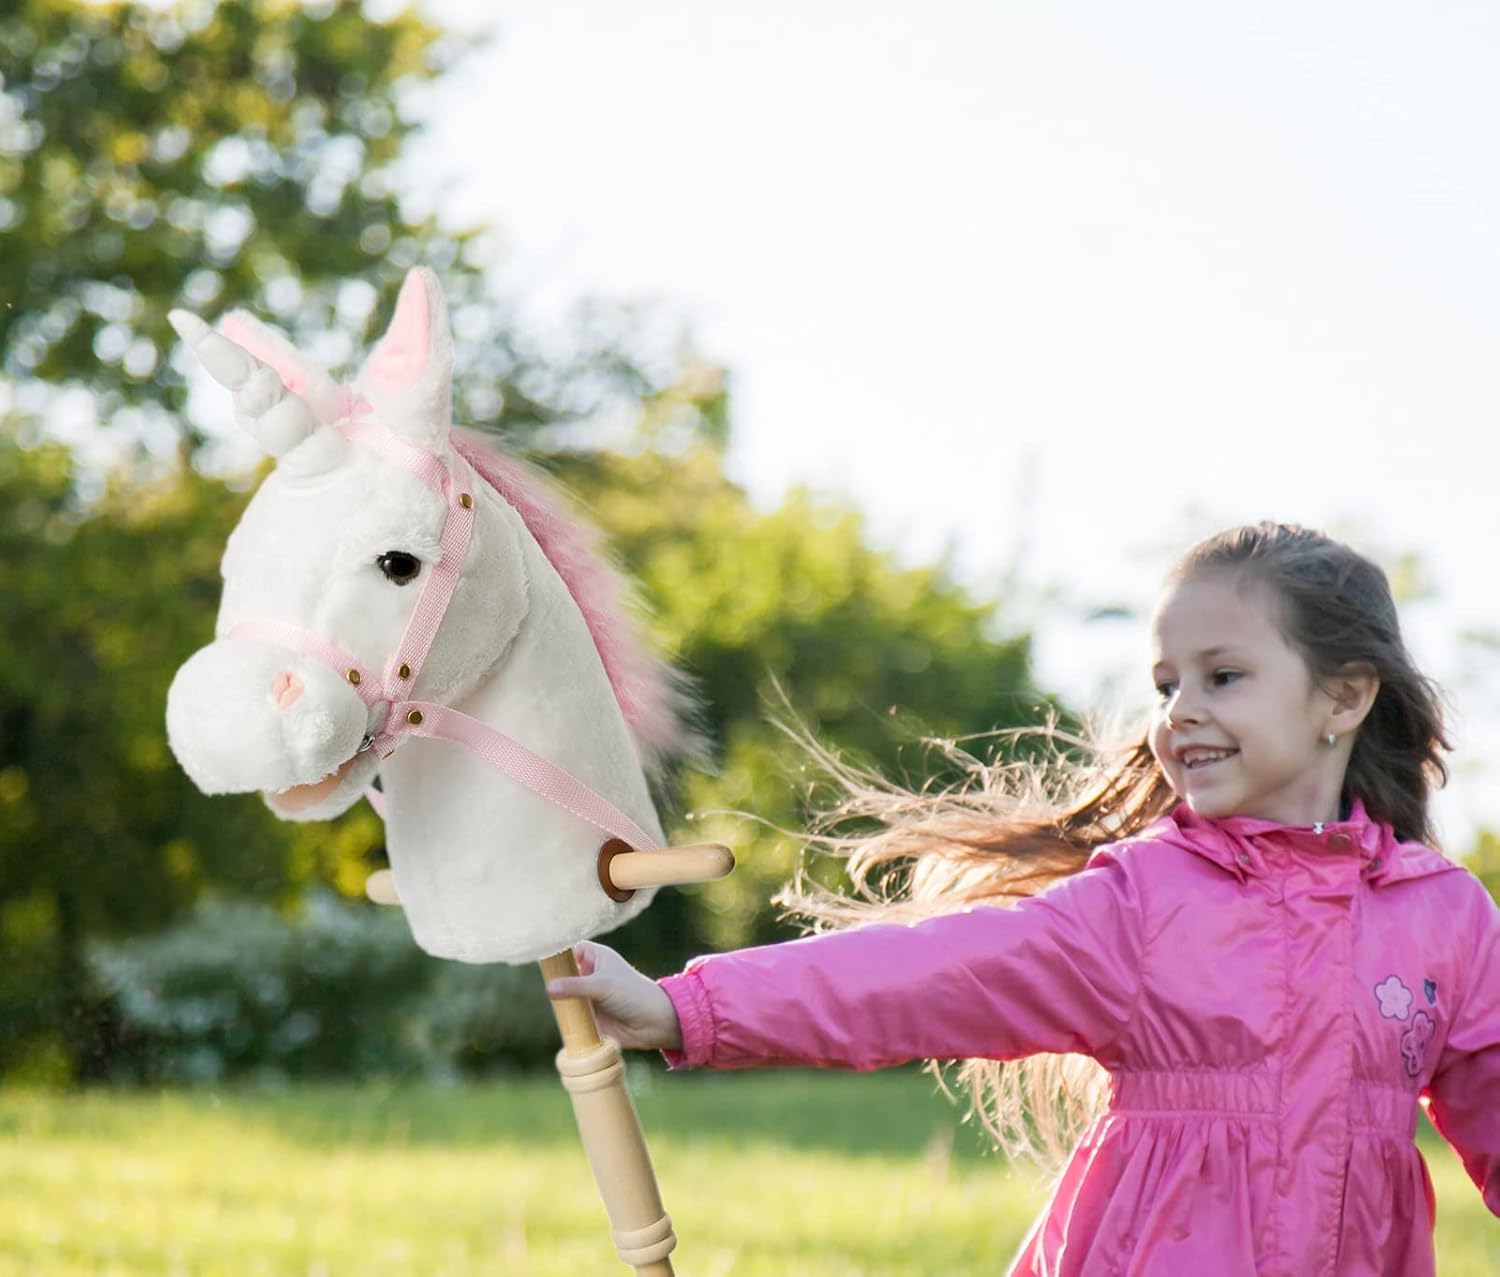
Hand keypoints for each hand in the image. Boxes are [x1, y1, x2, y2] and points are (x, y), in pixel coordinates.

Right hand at [546, 940, 683, 1052]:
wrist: (654, 1023)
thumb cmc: (634, 994)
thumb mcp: (603, 985)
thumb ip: (575, 986)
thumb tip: (549, 988)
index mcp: (595, 957)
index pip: (569, 949)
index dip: (556, 952)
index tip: (538, 957)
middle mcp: (589, 974)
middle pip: (562, 974)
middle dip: (553, 979)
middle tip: (543, 984)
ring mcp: (587, 996)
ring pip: (563, 995)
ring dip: (557, 1001)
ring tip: (552, 1003)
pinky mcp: (588, 1016)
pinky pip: (569, 1015)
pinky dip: (563, 1018)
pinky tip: (557, 1019)